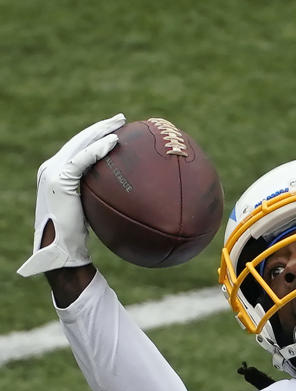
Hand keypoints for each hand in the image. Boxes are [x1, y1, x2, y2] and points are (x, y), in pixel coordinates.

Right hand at [17, 113, 124, 276]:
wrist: (62, 250)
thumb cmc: (79, 237)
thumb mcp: (91, 212)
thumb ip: (100, 197)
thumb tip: (129, 196)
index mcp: (57, 174)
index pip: (78, 148)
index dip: (97, 135)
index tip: (116, 129)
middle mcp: (51, 169)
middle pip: (79, 140)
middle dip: (101, 127)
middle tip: (122, 120)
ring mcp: (52, 172)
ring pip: (80, 144)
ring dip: (101, 131)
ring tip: (121, 123)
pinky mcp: (59, 180)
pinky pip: (82, 160)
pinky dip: (98, 149)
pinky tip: (114, 143)